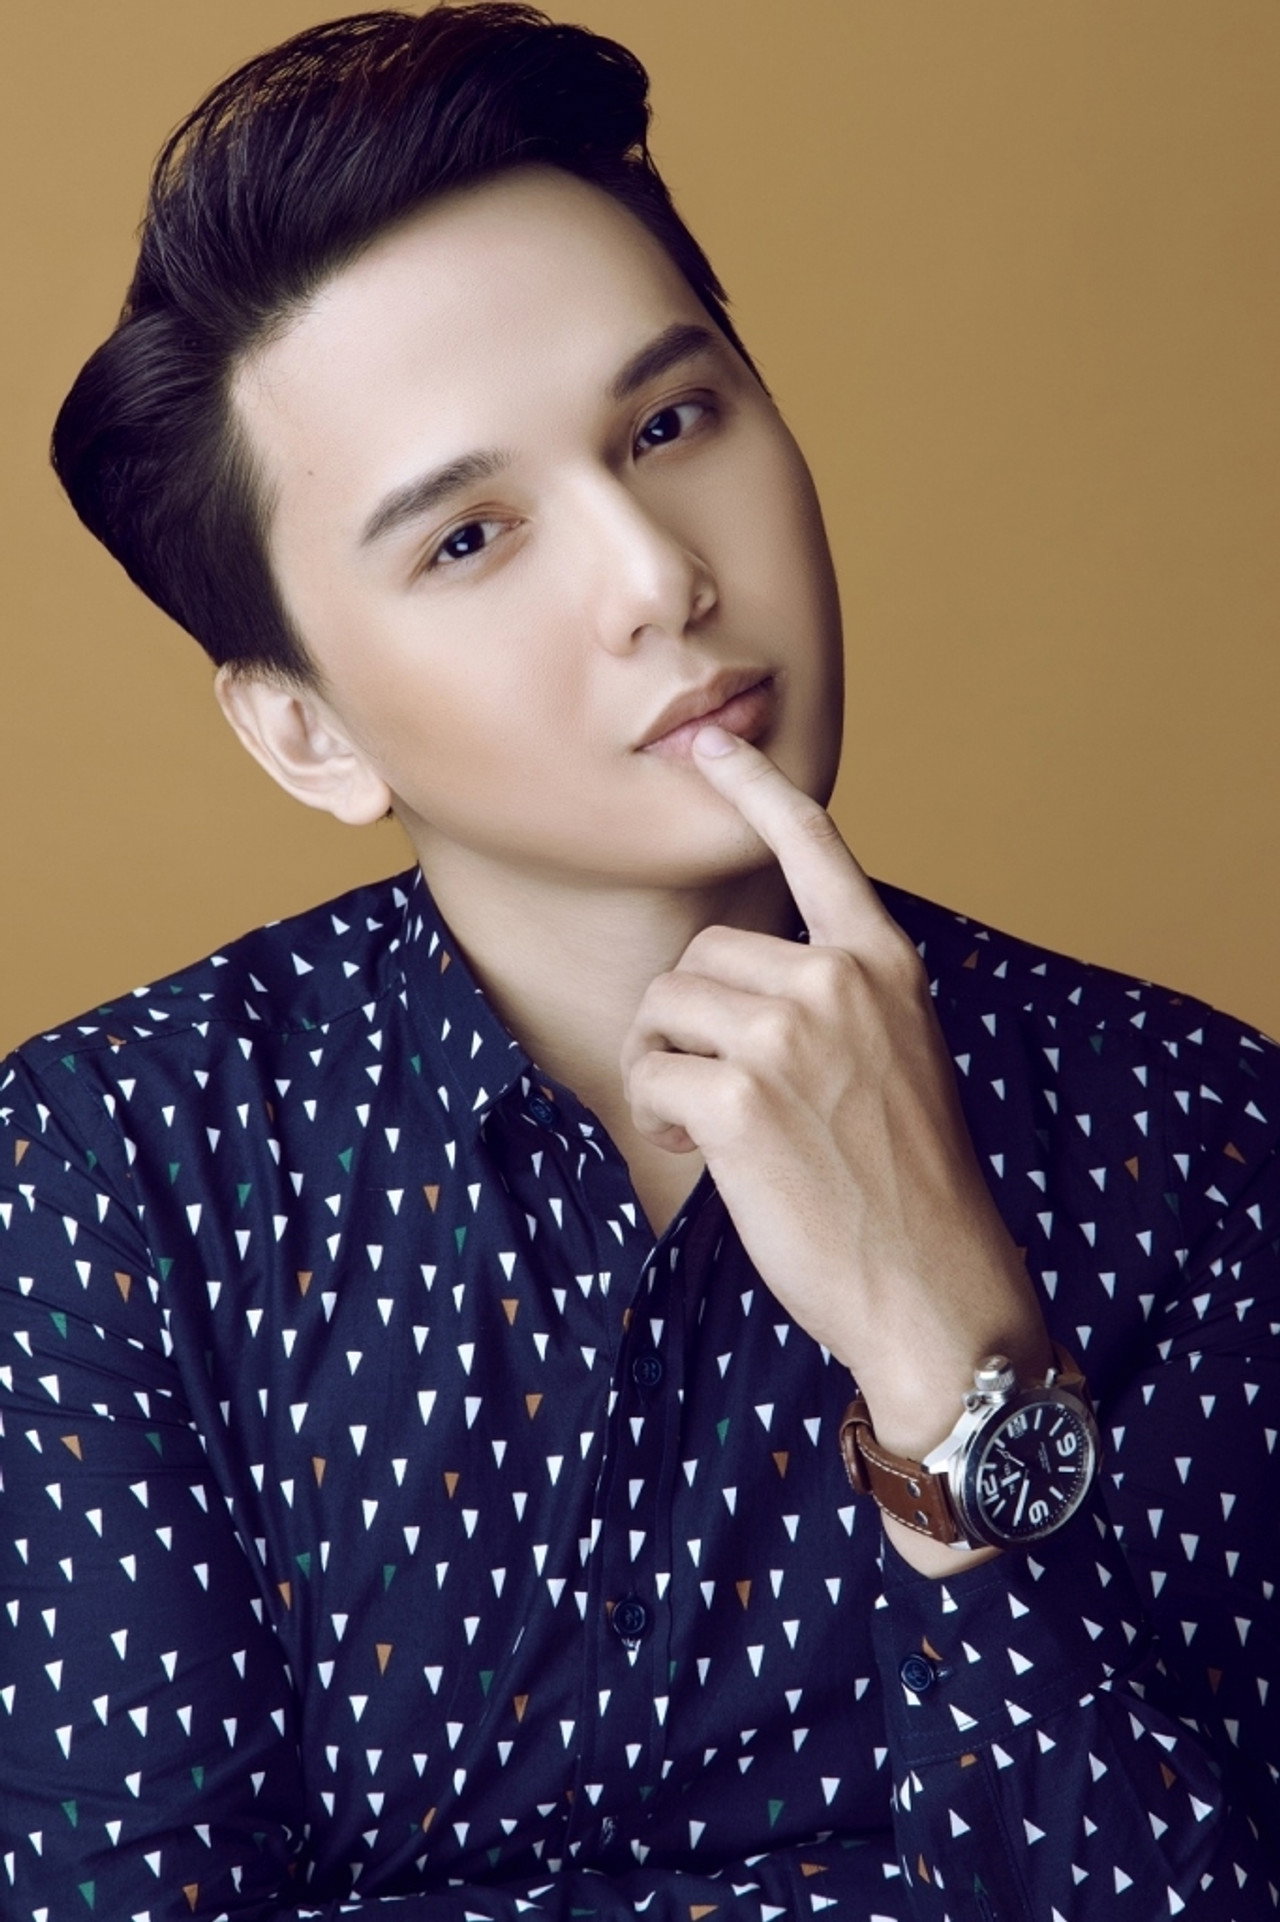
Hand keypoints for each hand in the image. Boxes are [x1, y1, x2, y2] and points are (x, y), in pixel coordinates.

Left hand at [619, 723, 1051, 1477]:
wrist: (937, 1291)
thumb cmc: (906, 1188)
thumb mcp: (896, 1060)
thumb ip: (835, 1001)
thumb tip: (736, 981)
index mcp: (882, 964)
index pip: (814, 845)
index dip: (755, 786)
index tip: (712, 744)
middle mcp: (838, 980)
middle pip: (699, 954)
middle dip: (689, 1021)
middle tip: (721, 1094)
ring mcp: (789, 1034)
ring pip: (663, 1007)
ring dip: (663, 1067)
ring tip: (712, 1128)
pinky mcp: (739, 1095)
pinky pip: (649, 1073)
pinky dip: (657, 1113)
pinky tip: (705, 1155)